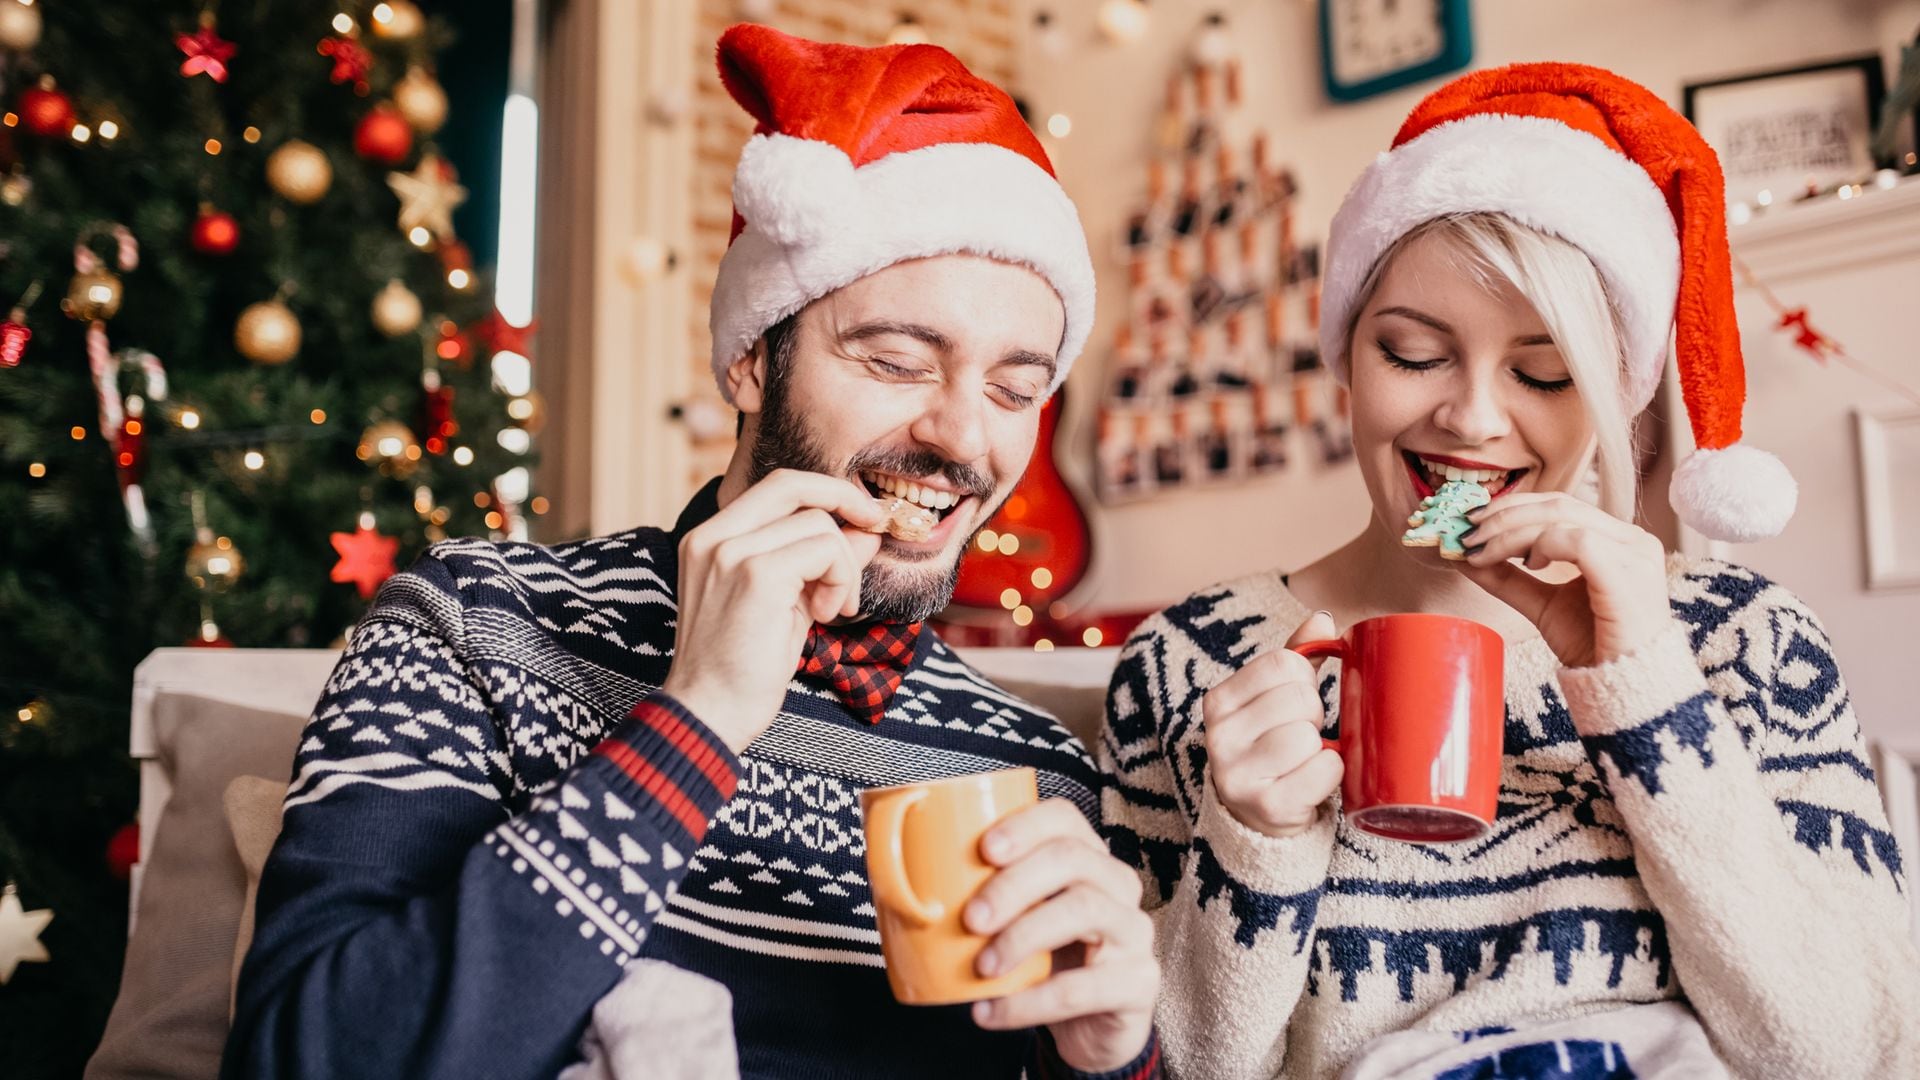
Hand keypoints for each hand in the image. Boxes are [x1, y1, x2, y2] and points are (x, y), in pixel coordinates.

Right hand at [660, 469, 883, 752]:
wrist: (709, 715)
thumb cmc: (742, 669)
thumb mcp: (786, 602)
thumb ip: (820, 562)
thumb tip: (866, 530)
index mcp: (709, 539)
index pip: (774, 488)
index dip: (824, 493)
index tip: (859, 518)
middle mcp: (712, 536)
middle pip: (792, 484)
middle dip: (845, 498)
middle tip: (874, 527)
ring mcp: (731, 552)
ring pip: (818, 523)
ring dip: (843, 566)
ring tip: (829, 609)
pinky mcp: (756, 575)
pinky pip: (824, 551)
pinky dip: (841, 580)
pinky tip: (825, 614)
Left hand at [966, 799, 1156, 1072]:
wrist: (1090, 1027)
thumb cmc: (1044, 960)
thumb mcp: (1015, 923)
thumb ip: (979, 897)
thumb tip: (895, 880)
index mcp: (1086, 857)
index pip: (1064, 818)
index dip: (1026, 825)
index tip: (982, 849)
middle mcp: (1117, 885)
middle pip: (1072, 859)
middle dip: (1014, 884)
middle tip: (970, 918)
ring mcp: (1134, 931)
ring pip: (1085, 911)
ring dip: (1023, 936)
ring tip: (982, 968)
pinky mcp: (1139, 983)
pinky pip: (1084, 987)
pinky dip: (1029, 1002)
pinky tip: (990, 1011)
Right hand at [1201, 611, 1342, 837]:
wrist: (1258, 823)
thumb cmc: (1271, 750)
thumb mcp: (1273, 700)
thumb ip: (1295, 657)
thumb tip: (1321, 618)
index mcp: (1218, 702)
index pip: (1283, 664)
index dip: (1303, 680)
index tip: (1294, 702)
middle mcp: (1219, 736)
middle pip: (1300, 699)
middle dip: (1313, 716)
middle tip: (1299, 737)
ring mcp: (1238, 774)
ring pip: (1309, 735)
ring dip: (1320, 748)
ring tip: (1302, 762)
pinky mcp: (1267, 807)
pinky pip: (1324, 769)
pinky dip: (1330, 774)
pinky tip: (1310, 783)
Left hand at [1455, 492, 1671, 667]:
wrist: (1627, 687)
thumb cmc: (1593, 647)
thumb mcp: (1542, 605)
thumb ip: (1508, 579)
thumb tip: (1463, 556)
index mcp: (1615, 540)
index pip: (1560, 504)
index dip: (1512, 507)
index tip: (1472, 523)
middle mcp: (1630, 539)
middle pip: (1557, 504)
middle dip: (1503, 515)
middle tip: (1466, 534)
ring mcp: (1634, 552)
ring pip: (1561, 517)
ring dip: (1511, 531)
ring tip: (1484, 553)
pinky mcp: (1628, 572)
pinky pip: (1578, 541)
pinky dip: (1543, 545)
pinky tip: (1529, 565)